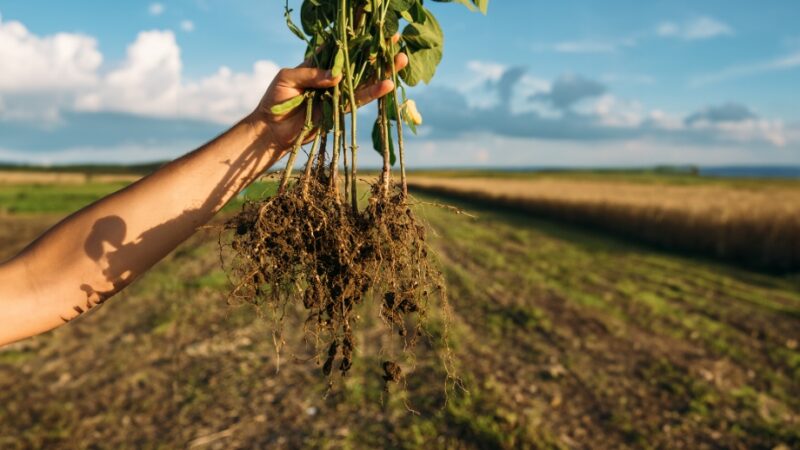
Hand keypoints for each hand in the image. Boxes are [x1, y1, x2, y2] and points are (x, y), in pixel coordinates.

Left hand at [250, 51, 408, 151]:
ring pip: (364, 79)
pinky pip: (359, 100)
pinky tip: (388, 85)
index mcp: (317, 63)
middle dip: (377, 50)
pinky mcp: (340, 110)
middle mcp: (331, 76)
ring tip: (401, 59)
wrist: (272, 130)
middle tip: (395, 37)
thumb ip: (311, 75)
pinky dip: (373, 93)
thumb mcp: (287, 79)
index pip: (339, 45)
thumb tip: (337, 77)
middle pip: (358, 61)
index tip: (373, 25)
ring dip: (383, 70)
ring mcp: (337, 93)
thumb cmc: (274, 100)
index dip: (356, 36)